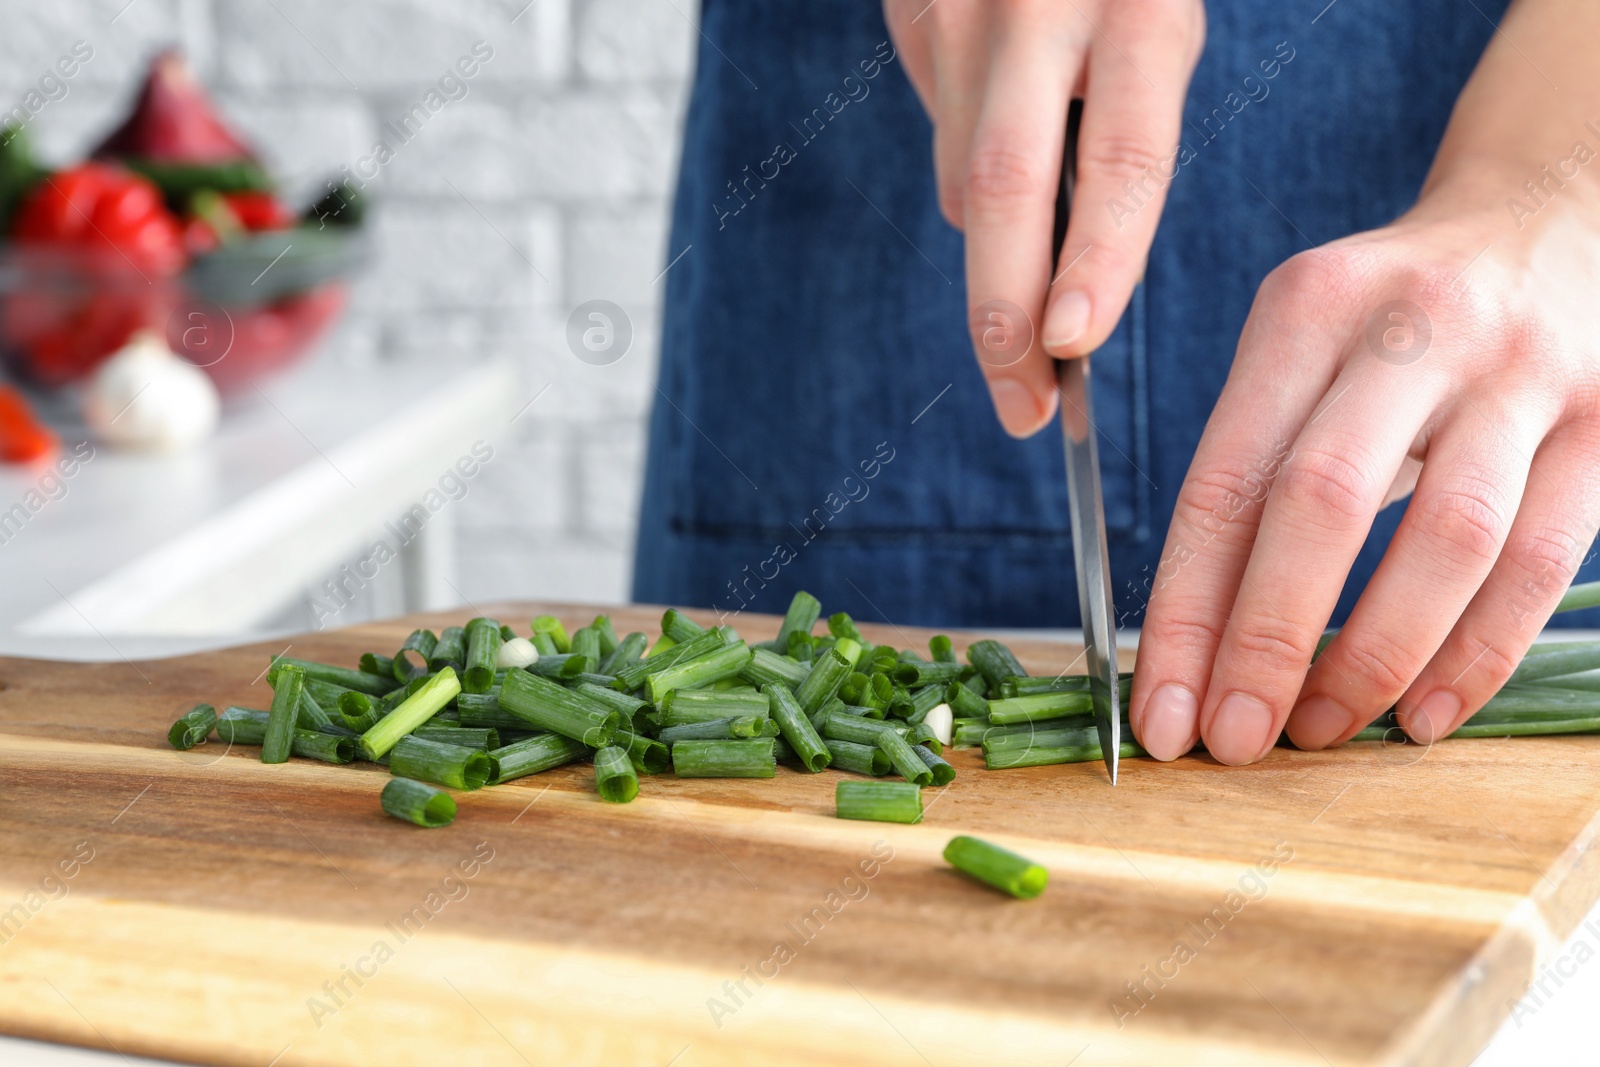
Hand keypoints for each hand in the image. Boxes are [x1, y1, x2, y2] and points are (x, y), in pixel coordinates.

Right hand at [884, 0, 1204, 435]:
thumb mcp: (1160, 12)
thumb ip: (1126, 115)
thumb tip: (1062, 267)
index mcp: (1139, 5)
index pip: (1121, 163)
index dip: (1097, 265)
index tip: (1073, 349)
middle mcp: (1037, 12)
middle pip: (1005, 193)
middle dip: (1005, 320)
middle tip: (1026, 408)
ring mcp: (956, 16)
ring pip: (966, 181)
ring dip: (998, 247)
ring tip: (1035, 269)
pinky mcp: (911, 19)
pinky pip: (943, 135)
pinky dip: (975, 170)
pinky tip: (1007, 136)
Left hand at [1130, 192, 1599, 763]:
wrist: (1549, 221)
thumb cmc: (1389, 322)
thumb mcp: (1300, 348)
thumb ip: (1250, 469)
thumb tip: (1194, 645)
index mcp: (1306, 310)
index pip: (1224, 481)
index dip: (1185, 610)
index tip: (1159, 710)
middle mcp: (1411, 329)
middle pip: (1323, 501)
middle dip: (1267, 640)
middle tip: (1233, 742)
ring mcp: (1521, 372)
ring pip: (1450, 539)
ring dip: (1376, 657)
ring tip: (1320, 732)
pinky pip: (1542, 560)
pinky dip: (1479, 653)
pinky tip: (1424, 713)